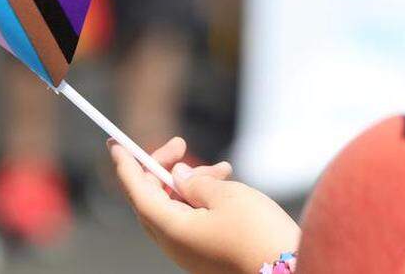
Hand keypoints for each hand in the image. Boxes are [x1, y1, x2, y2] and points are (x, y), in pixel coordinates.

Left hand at [110, 137, 300, 273]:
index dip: (126, 166)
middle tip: (180, 144)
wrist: (288, 272)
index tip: (116, 144)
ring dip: (190, 182)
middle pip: (153, 198)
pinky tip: (225, 184)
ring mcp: (190, 252)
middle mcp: (175, 244)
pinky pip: (191, 219)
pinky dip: (201, 198)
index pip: (138, 192)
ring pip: (175, 207)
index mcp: (172, 229)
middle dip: (163, 168)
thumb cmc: (258, 234)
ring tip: (222, 168)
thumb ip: (196, 182)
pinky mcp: (205, 254)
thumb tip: (177, 176)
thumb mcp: (227, 196)